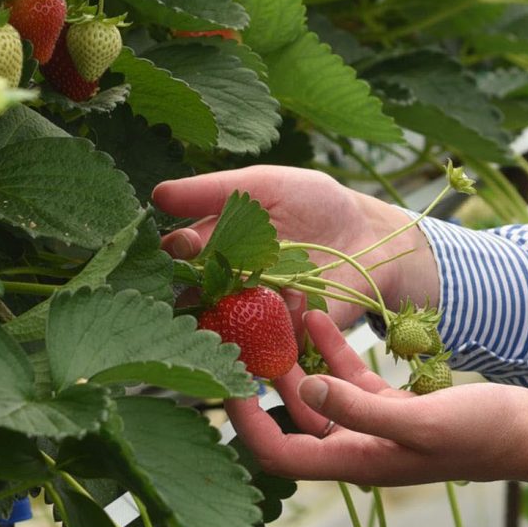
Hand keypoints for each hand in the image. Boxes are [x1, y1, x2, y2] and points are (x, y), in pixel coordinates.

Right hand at [150, 165, 425, 332]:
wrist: (369, 234)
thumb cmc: (315, 203)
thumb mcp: (266, 185)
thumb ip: (214, 190)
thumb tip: (158, 194)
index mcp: (217, 244)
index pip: (180, 254)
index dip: (176, 252)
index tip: (182, 245)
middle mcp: (227, 282)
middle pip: (193, 296)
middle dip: (196, 290)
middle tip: (209, 277)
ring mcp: (254, 313)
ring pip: (224, 325)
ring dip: (232, 313)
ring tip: (252, 293)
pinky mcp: (284, 335)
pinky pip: (267, 341)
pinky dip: (279, 323)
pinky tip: (299, 299)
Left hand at [231, 309, 527, 488]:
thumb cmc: (480, 434)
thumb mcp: (419, 421)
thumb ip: (360, 407)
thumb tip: (307, 387)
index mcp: (356, 461)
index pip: (280, 451)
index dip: (246, 422)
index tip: (225, 381)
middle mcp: (357, 447)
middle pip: (292, 417)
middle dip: (266, 377)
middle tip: (242, 332)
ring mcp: (374, 425)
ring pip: (319, 391)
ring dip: (296, 356)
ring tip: (275, 313)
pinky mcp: (394, 406)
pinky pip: (349, 377)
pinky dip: (332, 347)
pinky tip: (316, 315)